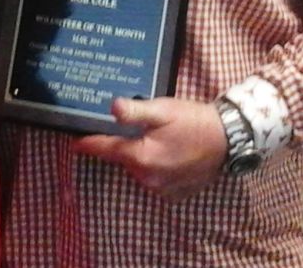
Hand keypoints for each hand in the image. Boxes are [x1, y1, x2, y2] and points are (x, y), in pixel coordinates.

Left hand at [72, 96, 226, 200]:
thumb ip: (135, 111)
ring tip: (156, 136)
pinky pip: (154, 178)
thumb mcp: (163, 109)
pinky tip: (168, 151)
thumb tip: (111, 108)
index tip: (74, 140)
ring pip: (138, 168)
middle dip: (122, 143)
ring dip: (140, 154)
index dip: (88, 143)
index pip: (105, 149)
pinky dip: (155, 166)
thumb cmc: (193, 120)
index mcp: (141, 157)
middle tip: (134, 126)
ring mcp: (161, 188)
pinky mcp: (174, 193)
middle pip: (122, 158)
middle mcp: (147, 177)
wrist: (228, 139)